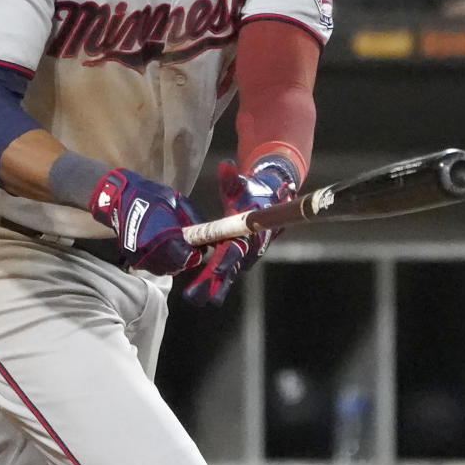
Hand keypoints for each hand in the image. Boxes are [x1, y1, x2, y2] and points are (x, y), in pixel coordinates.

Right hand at [89, 169, 201, 275]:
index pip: (187, 258)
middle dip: (185, 259)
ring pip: (165, 270)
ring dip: (173, 263)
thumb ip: (194, 220)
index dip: (195, 253)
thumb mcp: (178, 201)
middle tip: (186, 246)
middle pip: (177, 267)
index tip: (196, 246)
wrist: (120, 198)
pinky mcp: (133, 258)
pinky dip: (160, 262)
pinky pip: (152, 267)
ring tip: (174, 248)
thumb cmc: (151, 197)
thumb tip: (206, 235)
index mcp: (166, 238)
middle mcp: (153, 252)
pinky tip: (161, 250)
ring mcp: (142, 257)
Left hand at [184, 157, 297, 307]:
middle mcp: (249, 248)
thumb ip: (232, 178)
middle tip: (195, 295)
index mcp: (250, 232)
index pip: (236, 248)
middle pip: (230, 268)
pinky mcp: (238, 259)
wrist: (270, 200)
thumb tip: (226, 166)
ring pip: (228, 275)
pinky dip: (212, 283)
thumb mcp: (243, 183)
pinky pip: (225, 273)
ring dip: (211, 287)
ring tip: (194, 299)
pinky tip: (197, 293)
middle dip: (213, 282)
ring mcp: (244, 256)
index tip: (214, 269)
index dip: (225, 258)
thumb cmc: (253, 191)